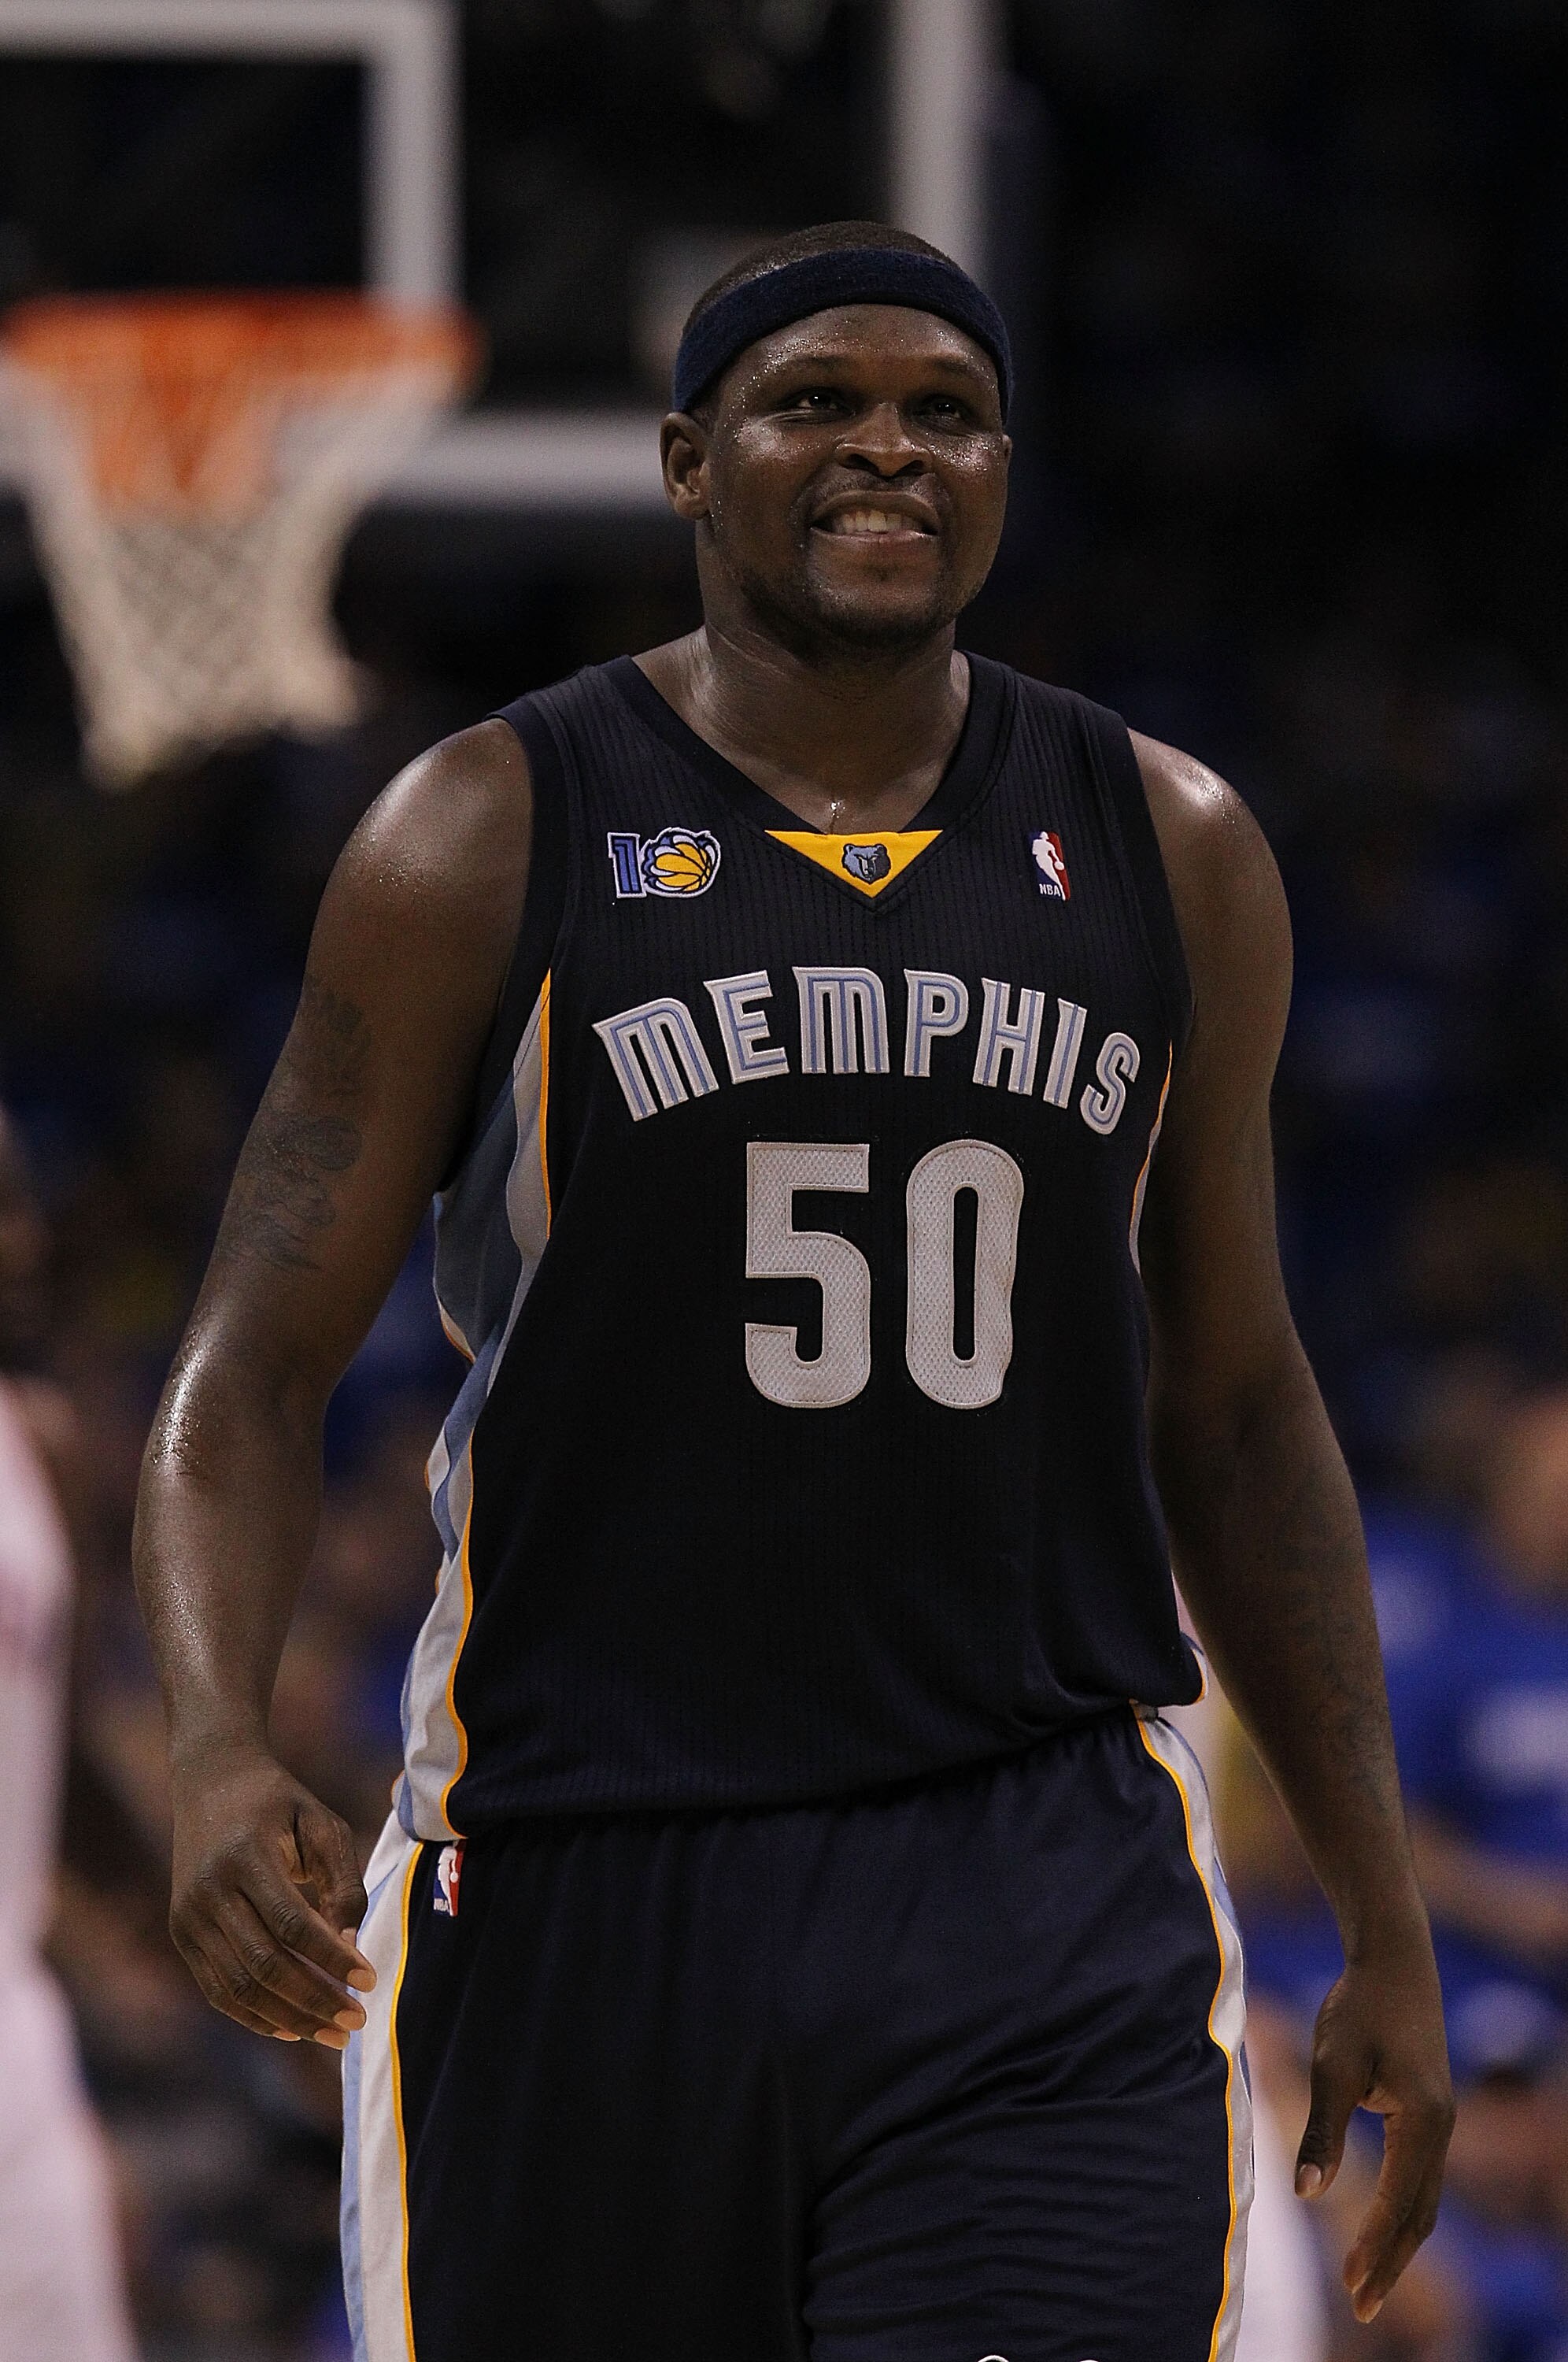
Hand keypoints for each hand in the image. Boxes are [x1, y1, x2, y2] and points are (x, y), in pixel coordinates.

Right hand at [168, 1742, 373, 2046]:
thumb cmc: (281, 1803)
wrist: (212, 1780)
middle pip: (264, 1964)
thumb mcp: (322, 1825)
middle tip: (357, 2021)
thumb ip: (342, 1883)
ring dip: (289, 2018)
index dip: (331, 1959)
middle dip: (315, 1999)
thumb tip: (351, 1948)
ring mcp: (188, 1916)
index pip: (292, 1924)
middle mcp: (209, 1891)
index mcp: (246, 1856)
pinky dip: (255, 2016)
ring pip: (238, 1987)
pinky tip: (293, 2028)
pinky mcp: (182, 1933)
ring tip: (333, 2033)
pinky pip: (217, 1990)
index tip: (370, 1981)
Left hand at [1294, 1943, 1454, 2322]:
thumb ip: (1322, 2132)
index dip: (1374, 2248)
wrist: (1392, 1958)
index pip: (1399, 2204)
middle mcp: (1440, 2128)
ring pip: (1425, 2198)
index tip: (1350, 2289)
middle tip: (1362, 2308)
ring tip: (1368, 2279)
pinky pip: (1421, 2176)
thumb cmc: (1358, 2006)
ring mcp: (1440, 2120)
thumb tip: (1305, 2196)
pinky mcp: (1428, 2110)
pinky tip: (1380, 2226)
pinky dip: (1403, 2210)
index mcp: (1423, 2123)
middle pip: (1421, 2214)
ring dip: (1399, 2241)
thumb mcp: (1333, 2065)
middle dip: (1392, 2262)